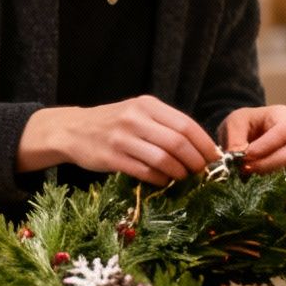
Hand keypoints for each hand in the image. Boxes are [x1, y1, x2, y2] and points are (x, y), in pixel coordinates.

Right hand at [18, 96, 221, 186]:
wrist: (72, 130)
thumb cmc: (112, 123)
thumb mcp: (137, 112)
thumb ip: (164, 124)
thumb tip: (200, 147)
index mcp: (146, 105)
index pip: (185, 124)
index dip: (204, 144)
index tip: (213, 158)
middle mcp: (134, 118)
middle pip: (177, 142)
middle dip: (195, 161)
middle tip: (201, 172)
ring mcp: (121, 138)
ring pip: (162, 159)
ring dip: (178, 172)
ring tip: (182, 177)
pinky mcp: (111, 157)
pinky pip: (144, 172)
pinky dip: (160, 179)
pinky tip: (163, 181)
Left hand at [218, 105, 285, 174]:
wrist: (241, 134)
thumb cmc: (240, 124)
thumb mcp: (233, 125)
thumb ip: (235, 141)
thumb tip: (238, 159)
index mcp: (282, 115)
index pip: (285, 130)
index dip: (268, 144)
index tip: (248, 154)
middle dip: (270, 162)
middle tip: (246, 168)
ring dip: (270, 172)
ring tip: (247, 173)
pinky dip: (272, 179)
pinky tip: (255, 179)